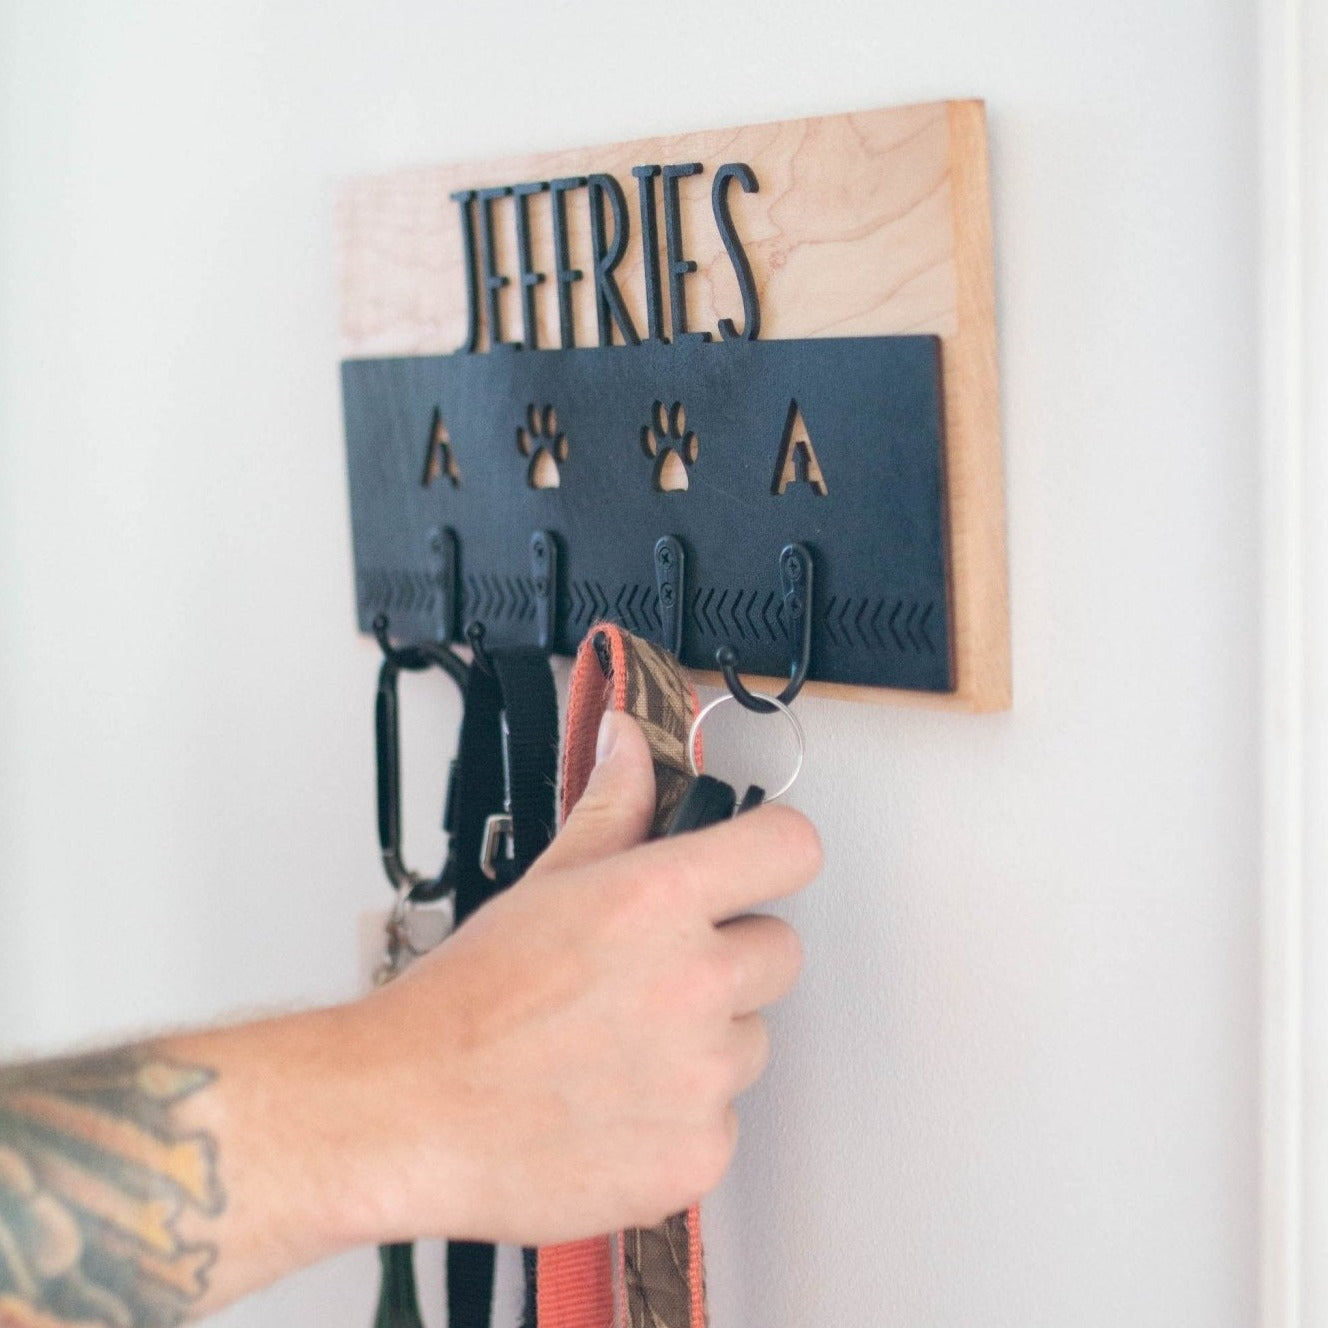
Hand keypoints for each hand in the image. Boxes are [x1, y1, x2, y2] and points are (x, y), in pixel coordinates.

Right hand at [359, 710, 821, 1245]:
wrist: (407, 1113)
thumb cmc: (464, 1004)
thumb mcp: (545, 884)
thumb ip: (611, 808)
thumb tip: (628, 744)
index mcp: (660, 901)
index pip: (790, 848)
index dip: (774, 852)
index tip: (757, 864)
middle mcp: (695, 982)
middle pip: (781, 950)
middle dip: (731, 958)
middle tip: (656, 977)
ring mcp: (702, 1074)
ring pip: (752, 1041)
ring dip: (706, 1044)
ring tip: (621, 1049)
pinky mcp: (697, 1154)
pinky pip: (725, 1121)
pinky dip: (682, 1120)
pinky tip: (616, 1107)